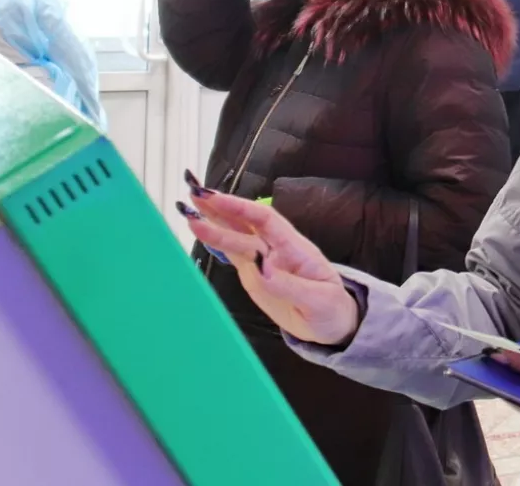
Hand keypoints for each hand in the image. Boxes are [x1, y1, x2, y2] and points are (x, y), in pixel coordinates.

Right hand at [186, 190, 360, 345]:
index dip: (240, 208)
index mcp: (294, 248)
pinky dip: (216, 242)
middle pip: (244, 223)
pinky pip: (233, 255)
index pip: (265, 220)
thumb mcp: (317, 300)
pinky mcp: (255, 275)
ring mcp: (263, 261)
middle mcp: (276, 249)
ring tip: (187, 209)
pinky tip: (201, 231)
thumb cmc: (330, 308)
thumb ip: (288, 286)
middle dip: (218, 209)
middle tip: (191, 197)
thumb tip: (261, 271)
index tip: (215, 200)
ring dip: (213, 221)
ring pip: (235, 235)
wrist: (332, 323)